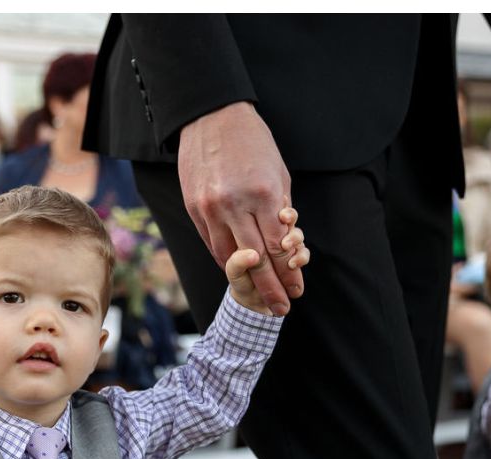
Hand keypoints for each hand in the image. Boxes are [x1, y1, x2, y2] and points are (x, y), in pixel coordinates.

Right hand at [179, 101, 300, 315]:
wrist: (210, 117)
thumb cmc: (252, 141)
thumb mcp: (278, 172)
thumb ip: (280, 210)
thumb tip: (284, 243)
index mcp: (262, 195)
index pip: (277, 247)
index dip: (288, 274)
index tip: (296, 291)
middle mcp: (234, 205)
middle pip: (256, 260)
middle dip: (270, 288)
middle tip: (281, 309)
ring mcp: (210, 208)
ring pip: (229, 256)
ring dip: (246, 279)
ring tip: (260, 296)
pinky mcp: (194, 208)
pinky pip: (211, 242)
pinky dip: (226, 259)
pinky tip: (237, 271)